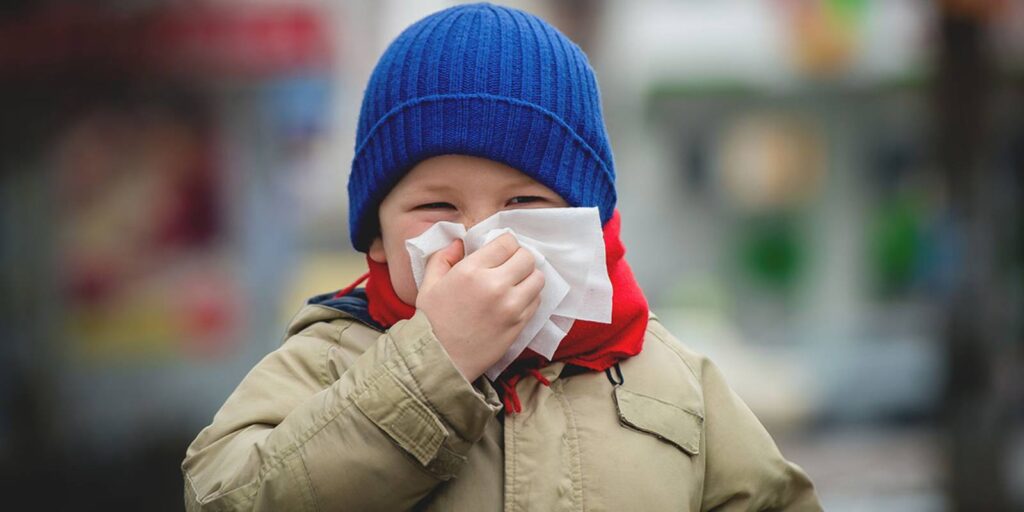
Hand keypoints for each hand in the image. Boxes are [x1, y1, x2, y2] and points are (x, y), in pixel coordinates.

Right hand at [415, 234, 544, 380]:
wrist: (440, 361)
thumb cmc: (431, 322)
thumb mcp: (429, 284)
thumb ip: (443, 257)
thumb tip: (459, 243)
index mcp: (471, 271)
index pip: (507, 242)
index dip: (505, 244)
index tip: (499, 251)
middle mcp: (495, 285)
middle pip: (527, 258)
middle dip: (519, 258)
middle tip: (509, 266)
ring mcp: (511, 307)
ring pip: (538, 278)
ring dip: (528, 277)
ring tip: (515, 283)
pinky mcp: (519, 324)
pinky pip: (537, 301)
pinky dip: (529, 297)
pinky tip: (514, 300)